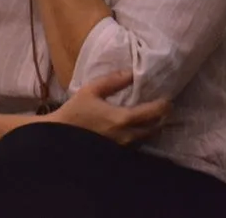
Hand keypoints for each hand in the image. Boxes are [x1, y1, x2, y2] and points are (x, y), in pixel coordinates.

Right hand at [50, 71, 170, 145]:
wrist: (57, 137)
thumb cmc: (74, 112)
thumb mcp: (91, 90)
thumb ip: (113, 80)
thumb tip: (132, 72)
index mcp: (122, 119)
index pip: (154, 113)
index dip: (165, 105)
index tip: (168, 99)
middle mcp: (126, 136)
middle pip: (155, 128)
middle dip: (162, 117)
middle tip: (165, 107)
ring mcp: (122, 148)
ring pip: (146, 138)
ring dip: (153, 127)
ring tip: (154, 116)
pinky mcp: (116, 154)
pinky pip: (136, 145)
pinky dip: (141, 136)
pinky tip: (138, 128)